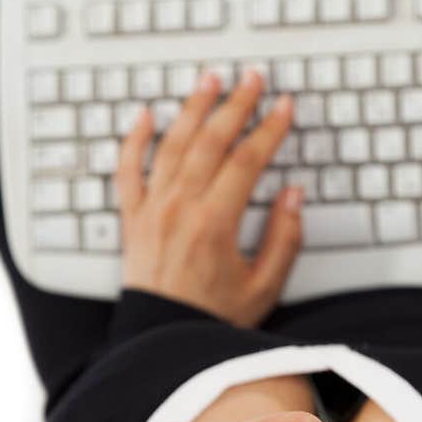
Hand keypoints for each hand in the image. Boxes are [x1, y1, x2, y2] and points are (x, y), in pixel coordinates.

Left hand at [115, 68, 303, 327]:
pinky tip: (146, 114)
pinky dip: (135, 139)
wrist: (160, 342)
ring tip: (209, 79)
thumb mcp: (263, 287)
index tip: (284, 106)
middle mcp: (180, 208)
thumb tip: (293, 195)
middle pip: (210, 141)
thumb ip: (283, 239)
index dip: (269, 129)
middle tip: (252, 78)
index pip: (248, 160)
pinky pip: (128, 170)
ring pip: (172, 144)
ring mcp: (152, 209)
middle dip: (235, 104)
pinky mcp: (132, 219)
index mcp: (216, 222)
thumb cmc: (212, 319)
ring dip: (192, 108)